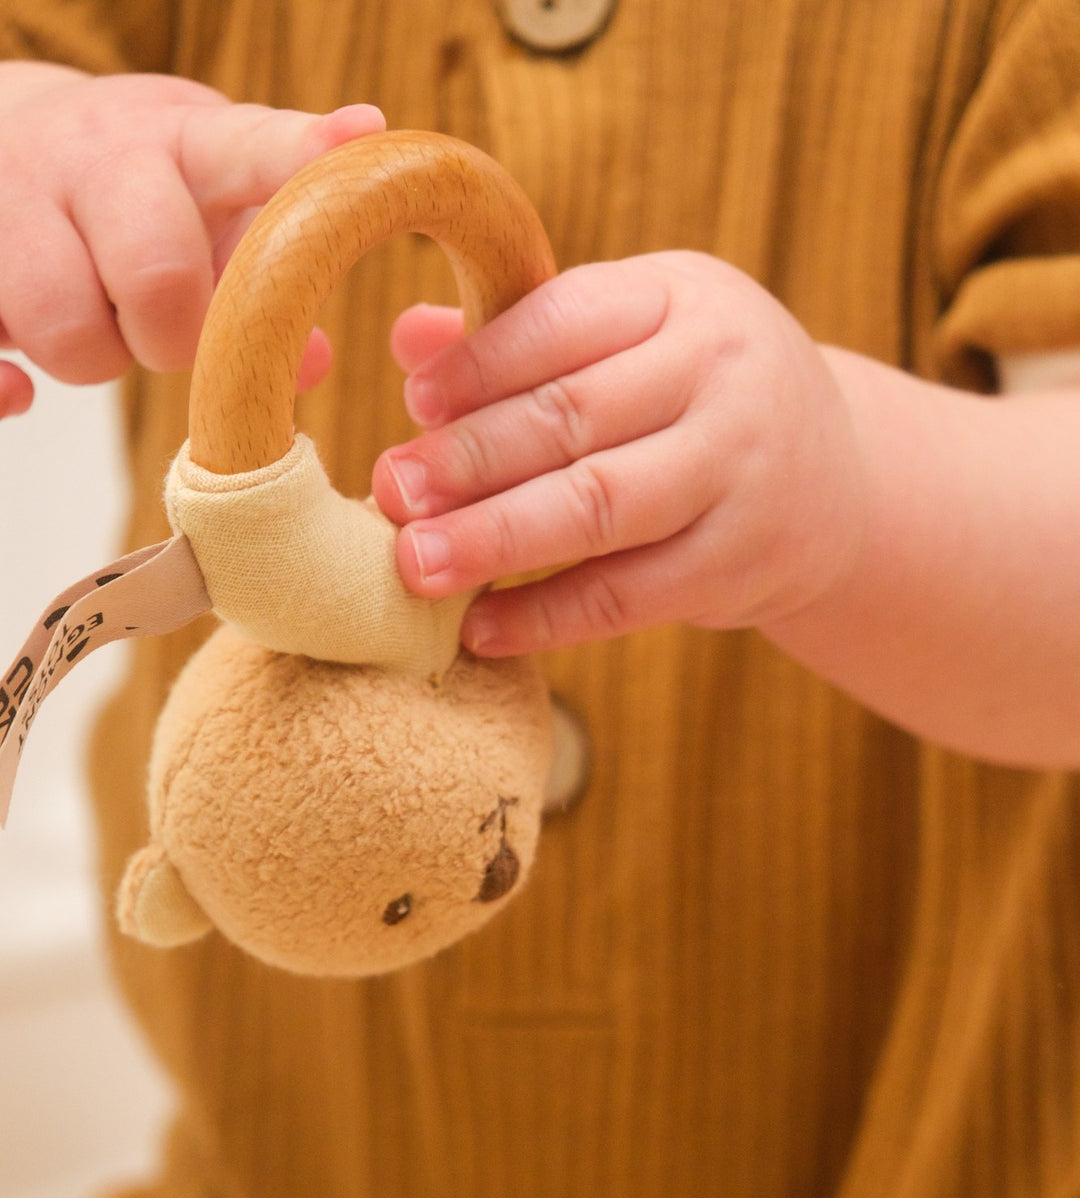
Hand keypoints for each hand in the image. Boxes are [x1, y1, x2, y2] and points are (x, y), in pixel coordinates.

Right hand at [0, 63, 384, 416]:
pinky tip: (20, 384)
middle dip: (173, 336)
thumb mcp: (207, 197)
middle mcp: (93, 159)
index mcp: (179, 142)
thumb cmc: (136, 192)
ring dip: (93, 358)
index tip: (352, 143)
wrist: (3, 143)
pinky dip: (5, 386)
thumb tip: (314, 361)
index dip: (300, 157)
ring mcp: (13, 202)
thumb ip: (267, 266)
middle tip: (162, 326)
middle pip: (157, 273)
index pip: (248, 148)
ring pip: (69, 331)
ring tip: (95, 323)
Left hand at [371, 252, 867, 655]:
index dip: (482, 364)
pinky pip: (626, 597)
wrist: (839, 481)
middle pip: (574, 418)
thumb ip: (528, 336)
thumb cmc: (699, 397)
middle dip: (471, 459)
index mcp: (682, 297)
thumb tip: (406, 340)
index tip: (413, 403)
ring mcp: (739, 474)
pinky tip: (480, 627)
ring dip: (496, 538)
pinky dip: (546, 617)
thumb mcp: (638, 337)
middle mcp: (723, 375)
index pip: (566, 321)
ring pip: (599, 508)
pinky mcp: (738, 565)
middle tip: (391, 490)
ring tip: (416, 564)